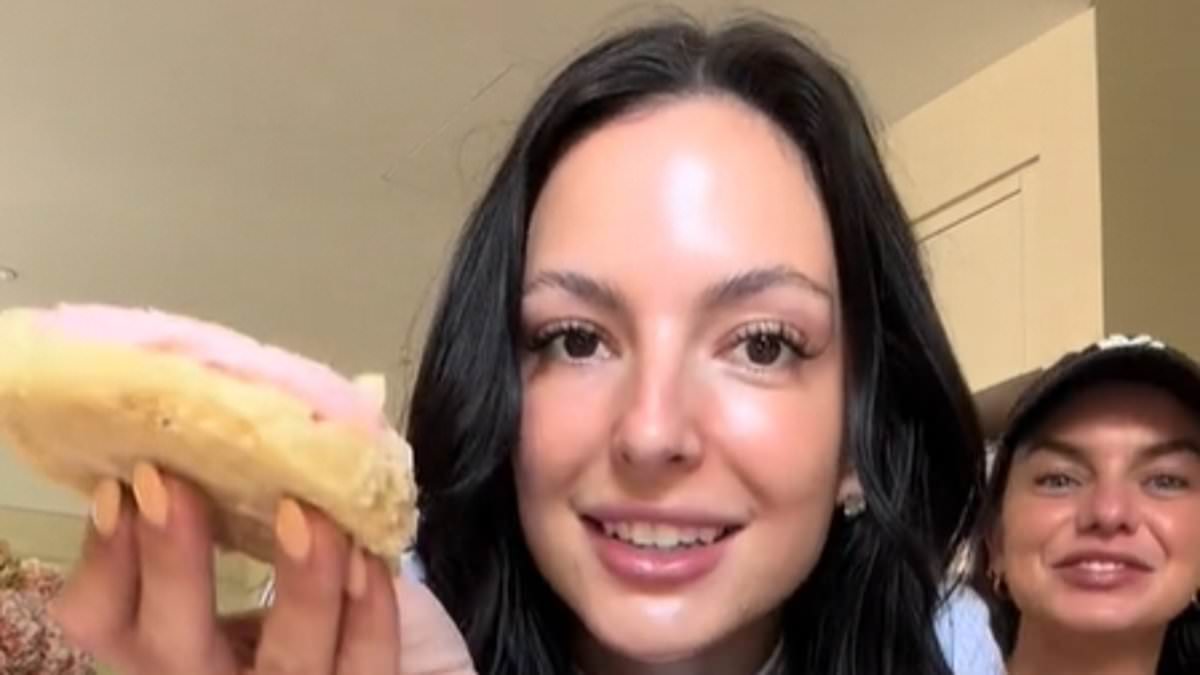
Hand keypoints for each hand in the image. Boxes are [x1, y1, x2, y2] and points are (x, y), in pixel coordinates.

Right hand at [49, 464, 474, 673]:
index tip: (121, 482)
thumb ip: (256, 498)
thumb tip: (263, 393)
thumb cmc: (336, 593)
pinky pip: (366, 663)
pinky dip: (370, 607)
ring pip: (283, 665)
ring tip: (309, 515)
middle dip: (169, 562)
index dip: (100, 557)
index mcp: (173, 640)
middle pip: (166, 649)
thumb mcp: (278, 548)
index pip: (100, 618)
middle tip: (176, 484)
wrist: (420, 661)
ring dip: (298, 584)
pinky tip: (371, 559)